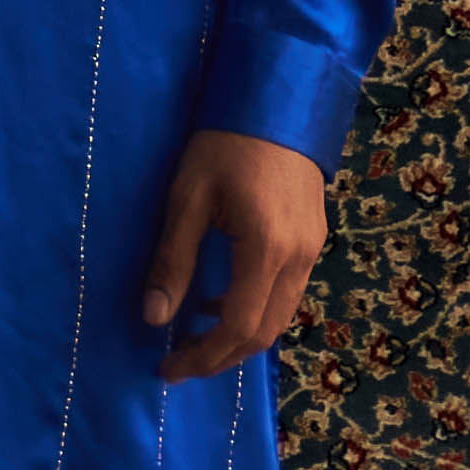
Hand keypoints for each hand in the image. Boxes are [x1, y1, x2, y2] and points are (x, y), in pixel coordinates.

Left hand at [140, 128, 325, 382]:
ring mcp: (313, 249)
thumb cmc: (225, 144)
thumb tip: (154, 318)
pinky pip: (288, 293)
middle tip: (180, 362)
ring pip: (281, 316)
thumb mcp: (187, 199)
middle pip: (265, 333)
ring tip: (196, 335)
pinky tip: (223, 299)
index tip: (168, 368)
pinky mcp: (315, 239)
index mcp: (266, 250)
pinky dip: (256, 310)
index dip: (204, 357)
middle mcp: (299, 258)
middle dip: (221, 356)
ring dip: (240, 336)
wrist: (278, 101)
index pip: (239, 328)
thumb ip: (173, 261)